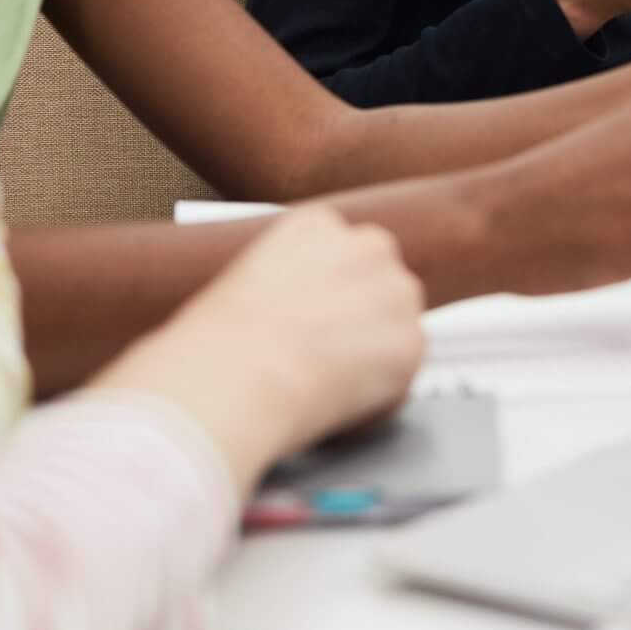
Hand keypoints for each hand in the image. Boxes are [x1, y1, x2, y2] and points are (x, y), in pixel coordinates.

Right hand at [102, 204, 425, 491]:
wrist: (237, 375)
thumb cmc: (218, 340)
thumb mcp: (243, 283)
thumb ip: (287, 282)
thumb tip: (298, 312)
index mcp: (318, 225)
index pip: (341, 248)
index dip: (328, 289)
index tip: (311, 317)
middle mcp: (367, 246)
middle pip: (380, 279)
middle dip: (362, 313)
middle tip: (328, 352)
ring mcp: (396, 293)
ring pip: (397, 324)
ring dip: (375, 351)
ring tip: (328, 382)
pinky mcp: (411, 343)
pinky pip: (401, 373)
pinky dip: (378, 395)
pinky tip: (339, 404)